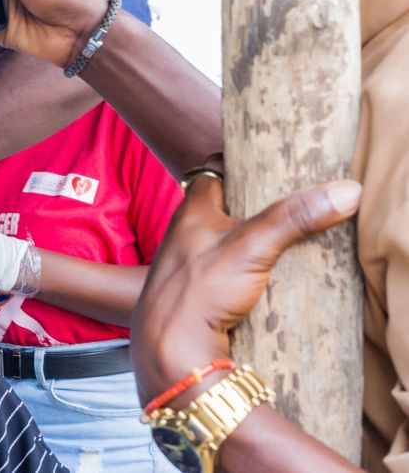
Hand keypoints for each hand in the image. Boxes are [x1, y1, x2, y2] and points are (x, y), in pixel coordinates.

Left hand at [131, 173, 361, 405]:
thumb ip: (293, 217)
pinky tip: (258, 281)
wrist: (170, 349)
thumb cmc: (198, 291)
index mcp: (191, 212)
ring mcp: (186, 266)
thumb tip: (343, 191)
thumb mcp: (252, 247)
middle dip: (247, 207)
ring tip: (278, 244)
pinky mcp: (193, 294)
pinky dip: (238, 273)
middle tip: (283, 206)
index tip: (263, 164)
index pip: (212, 174)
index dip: (235, 166)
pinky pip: (219, 274)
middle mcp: (183, 234)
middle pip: (218, 208)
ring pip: (218, 242)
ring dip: (243, 243)